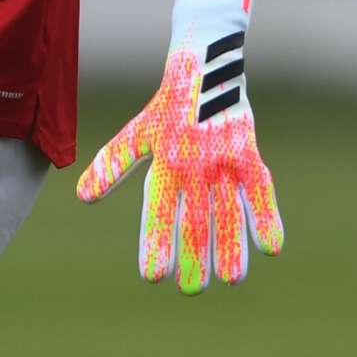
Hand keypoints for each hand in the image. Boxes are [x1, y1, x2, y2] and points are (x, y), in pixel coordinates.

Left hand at [76, 0, 282, 293]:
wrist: (202, 67)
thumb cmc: (164, 109)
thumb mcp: (135, 135)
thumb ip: (112, 165)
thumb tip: (83, 196)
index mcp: (163, 162)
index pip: (158, 210)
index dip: (156, 242)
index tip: (153, 276)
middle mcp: (193, 165)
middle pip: (195, 219)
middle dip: (193, 257)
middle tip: (191, 290)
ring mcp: (223, 161)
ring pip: (228, 212)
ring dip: (230, 247)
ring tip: (230, 280)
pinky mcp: (249, 154)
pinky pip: (260, 191)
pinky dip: (267, 217)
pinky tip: (272, 248)